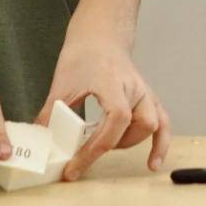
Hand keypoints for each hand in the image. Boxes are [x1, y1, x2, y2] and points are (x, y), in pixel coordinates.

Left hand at [39, 35, 169, 179]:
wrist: (100, 37)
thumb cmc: (82, 56)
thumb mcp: (62, 83)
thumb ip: (51, 112)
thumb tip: (42, 141)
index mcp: (113, 82)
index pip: (114, 120)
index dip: (94, 149)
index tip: (73, 168)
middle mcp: (134, 88)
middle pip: (136, 125)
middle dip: (110, 146)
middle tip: (83, 154)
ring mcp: (144, 93)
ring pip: (151, 125)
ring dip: (128, 142)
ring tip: (106, 147)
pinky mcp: (148, 99)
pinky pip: (163, 124)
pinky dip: (160, 144)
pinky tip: (152, 163)